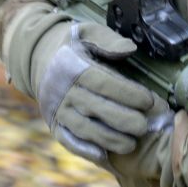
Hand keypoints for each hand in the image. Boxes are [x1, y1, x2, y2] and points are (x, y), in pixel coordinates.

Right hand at [34, 22, 167, 162]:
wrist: (39, 58)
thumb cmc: (72, 45)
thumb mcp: (87, 33)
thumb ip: (108, 40)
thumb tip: (130, 49)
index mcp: (72, 65)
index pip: (103, 82)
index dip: (127, 93)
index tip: (149, 101)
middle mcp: (62, 89)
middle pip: (95, 108)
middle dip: (122, 119)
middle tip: (144, 126)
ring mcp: (57, 109)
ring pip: (84, 128)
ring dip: (108, 139)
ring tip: (131, 144)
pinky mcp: (54, 124)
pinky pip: (68, 140)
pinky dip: (85, 150)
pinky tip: (104, 156)